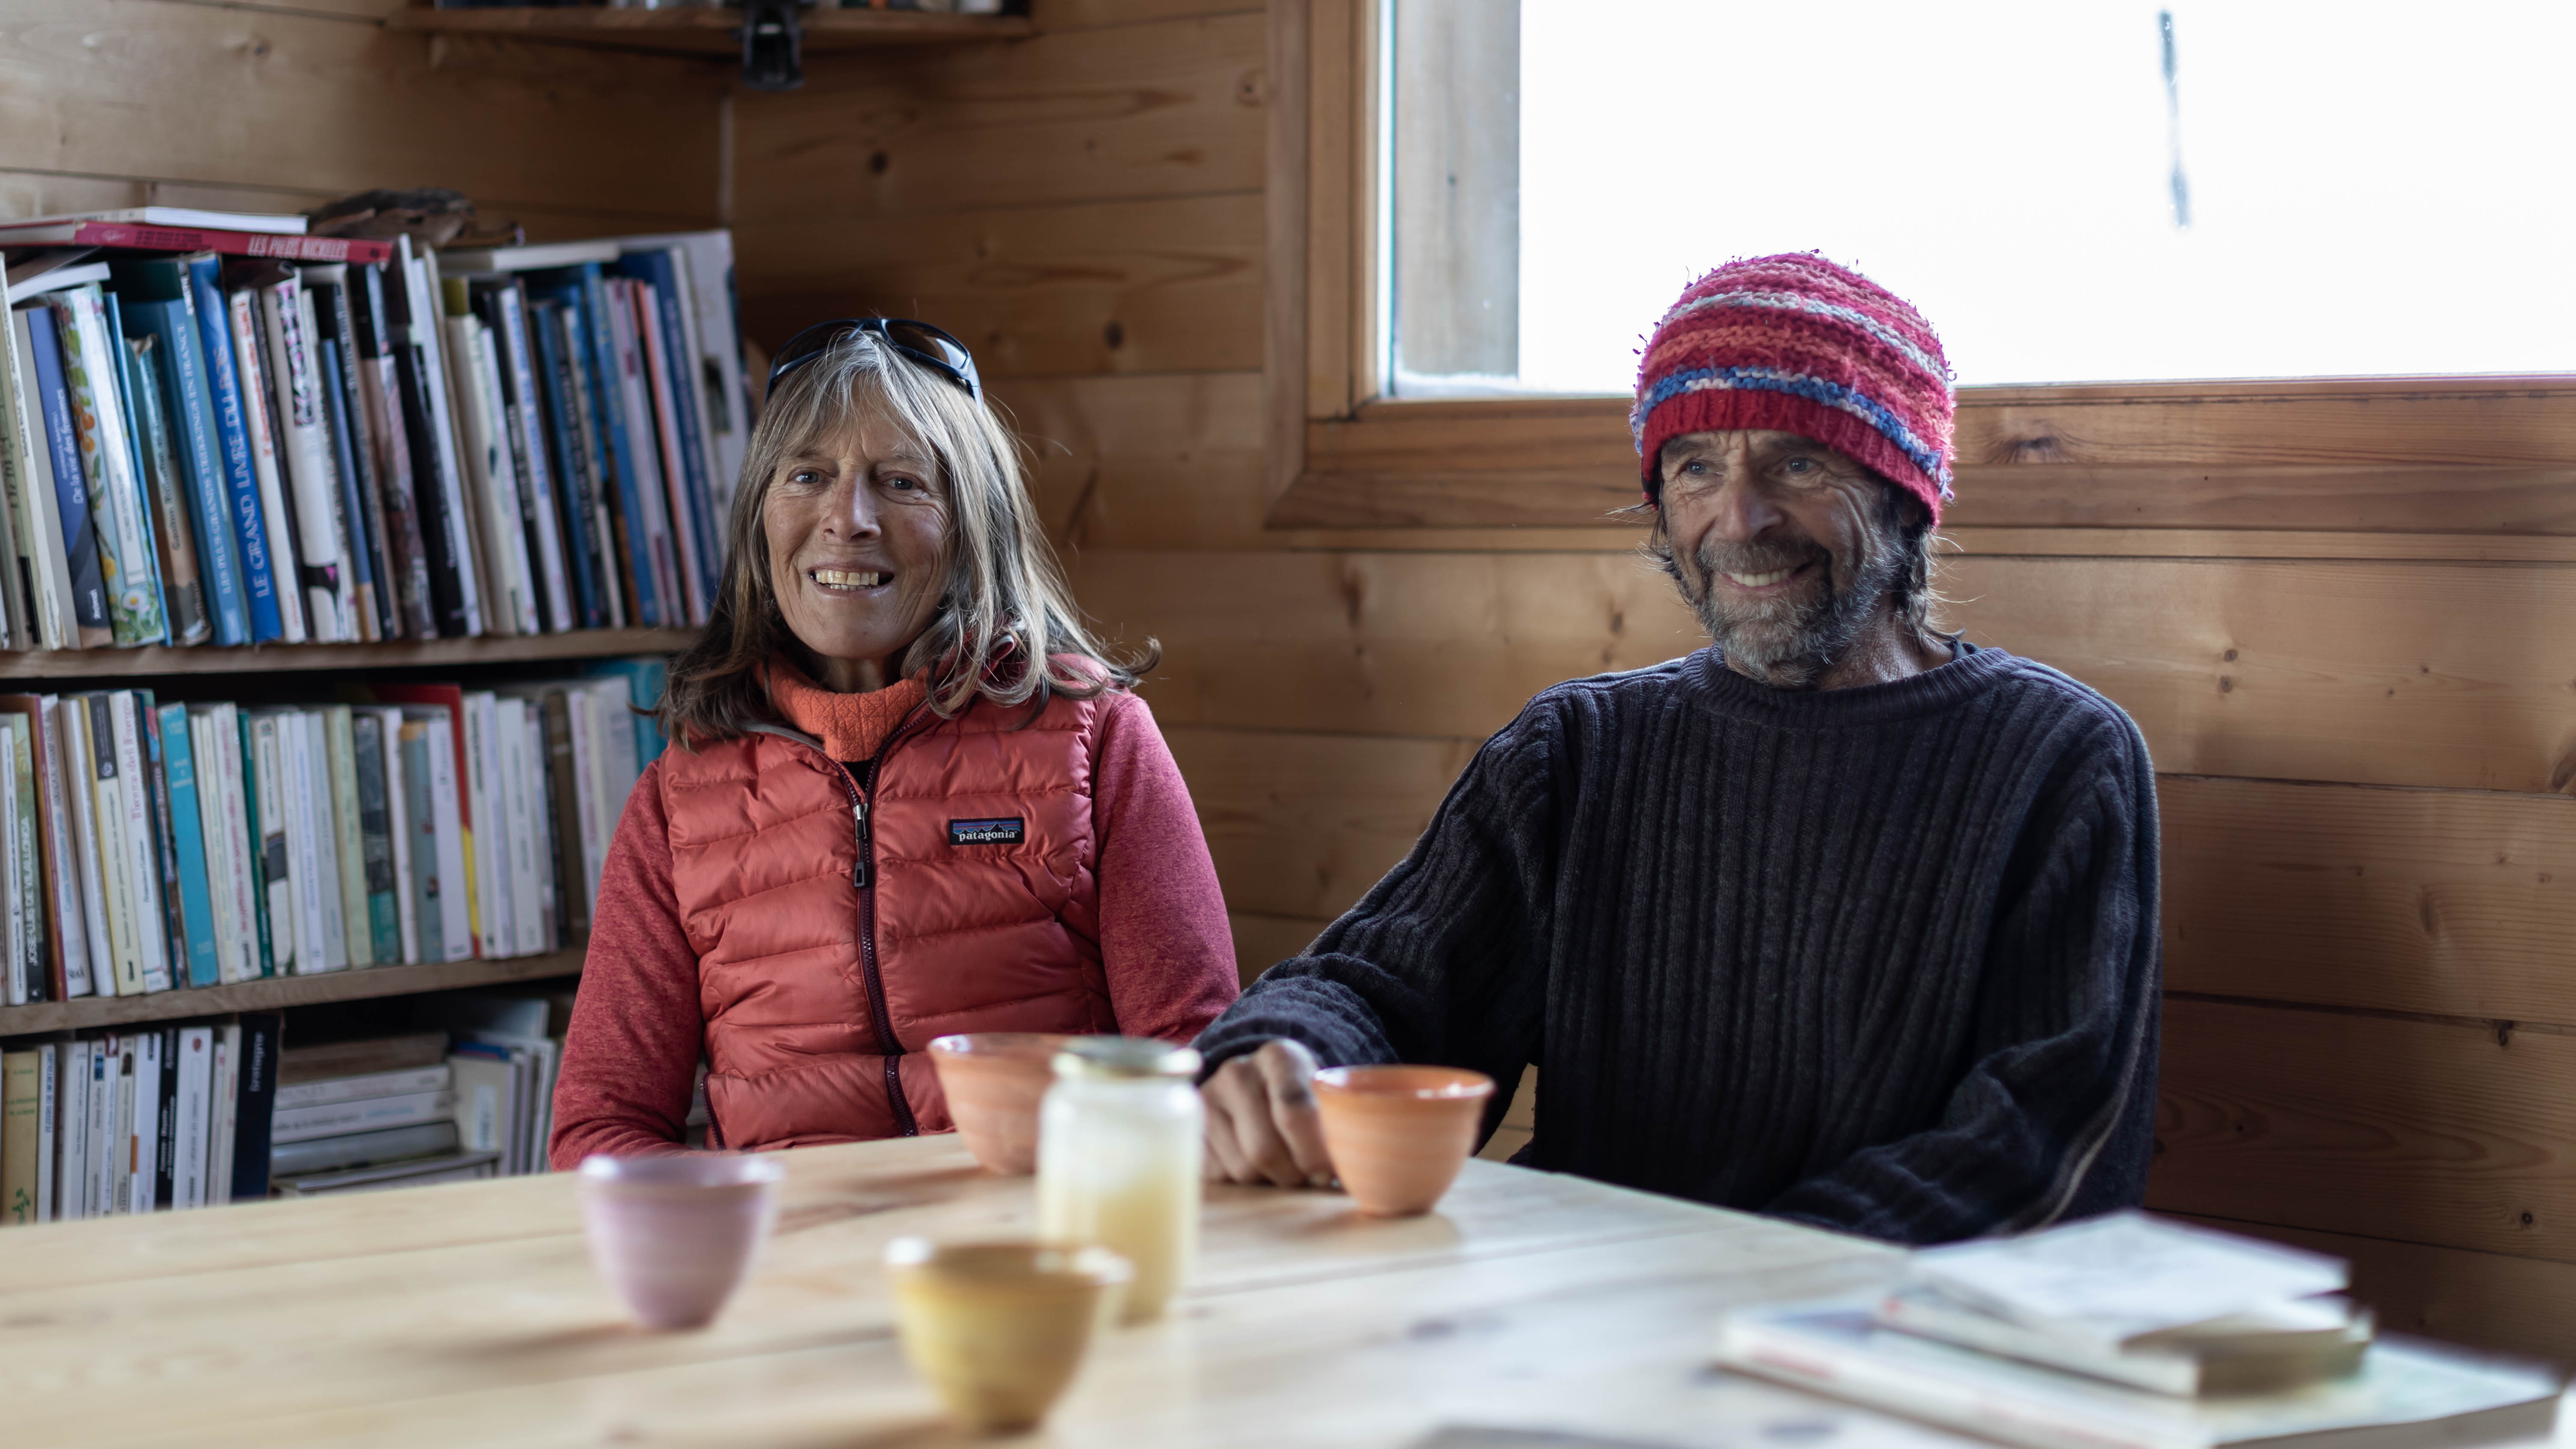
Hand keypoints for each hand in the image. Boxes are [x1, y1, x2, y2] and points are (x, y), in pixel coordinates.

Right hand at [1201, 1039, 1333, 1187]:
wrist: (1259, 1090)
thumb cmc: (1302, 1102)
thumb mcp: (1325, 1102)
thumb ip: (1335, 1129)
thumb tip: (1330, 1178)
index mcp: (1280, 1057)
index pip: (1296, 1112)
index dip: (1315, 1154)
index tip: (1328, 1173)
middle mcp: (1237, 1072)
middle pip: (1265, 1149)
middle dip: (1292, 1175)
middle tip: (1306, 1176)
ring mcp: (1207, 1099)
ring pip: (1243, 1169)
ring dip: (1269, 1181)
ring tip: (1281, 1166)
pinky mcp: (1191, 1129)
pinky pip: (1219, 1176)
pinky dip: (1242, 1183)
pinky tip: (1254, 1164)